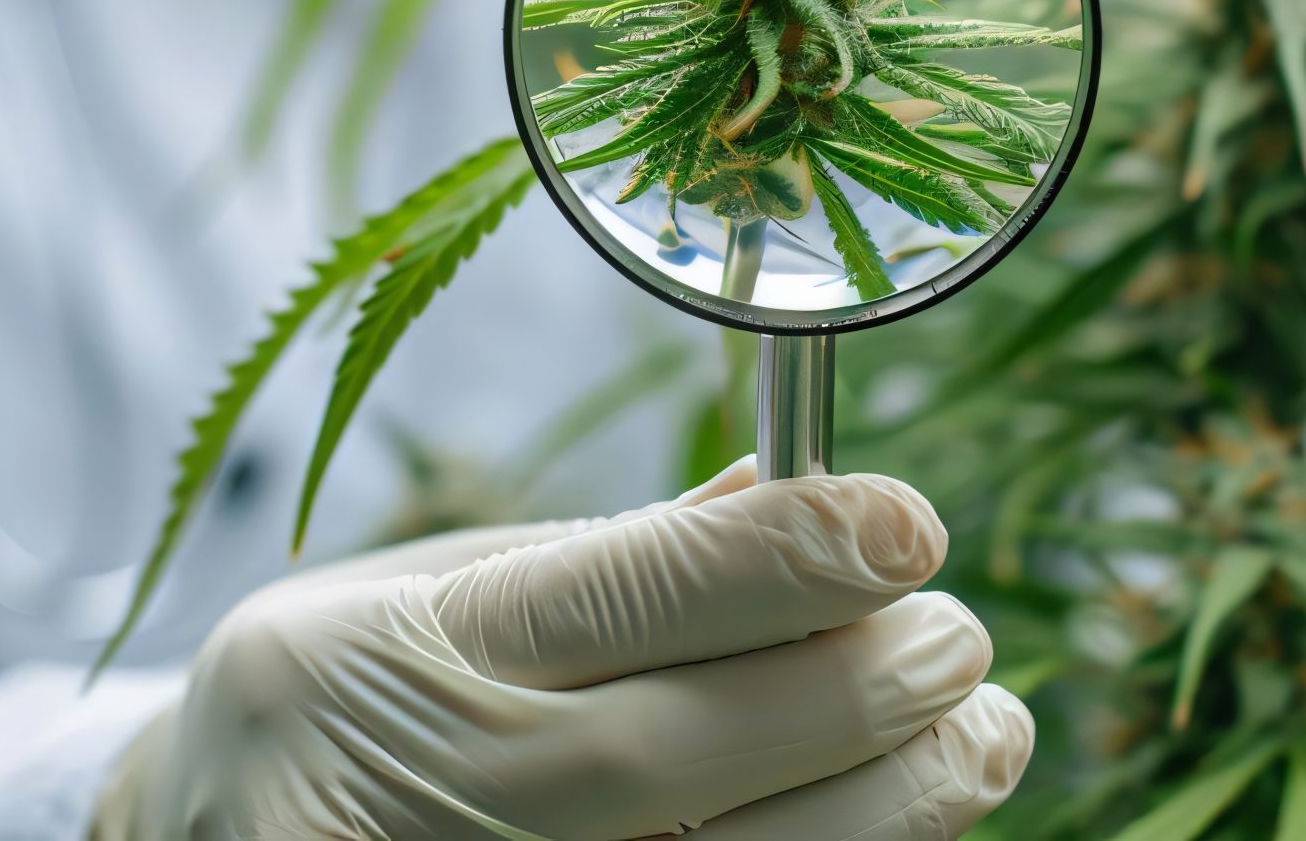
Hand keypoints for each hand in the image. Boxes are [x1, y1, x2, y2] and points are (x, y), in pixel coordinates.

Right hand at [92, 459, 1031, 838]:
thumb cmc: (328, 705)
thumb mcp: (414, 595)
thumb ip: (601, 565)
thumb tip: (789, 499)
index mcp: (391, 653)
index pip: (626, 594)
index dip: (792, 556)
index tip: (908, 523)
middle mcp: (424, 790)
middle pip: (689, 750)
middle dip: (859, 691)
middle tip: (960, 642)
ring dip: (885, 813)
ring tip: (978, 741)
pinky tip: (882, 834)